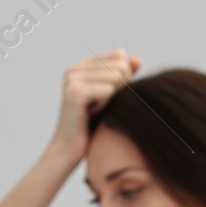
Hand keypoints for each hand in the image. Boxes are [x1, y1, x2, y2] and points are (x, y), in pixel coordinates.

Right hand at [49, 48, 140, 162]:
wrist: (68, 151)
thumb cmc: (91, 126)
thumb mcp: (111, 97)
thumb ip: (124, 76)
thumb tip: (137, 59)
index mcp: (81, 66)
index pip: (119, 55)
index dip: (124, 76)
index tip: (108, 96)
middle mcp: (74, 69)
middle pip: (121, 65)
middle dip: (121, 88)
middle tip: (102, 106)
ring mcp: (72, 79)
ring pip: (117, 77)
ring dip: (113, 98)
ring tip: (95, 110)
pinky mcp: (74, 93)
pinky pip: (109, 91)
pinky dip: (106, 106)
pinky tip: (91, 115)